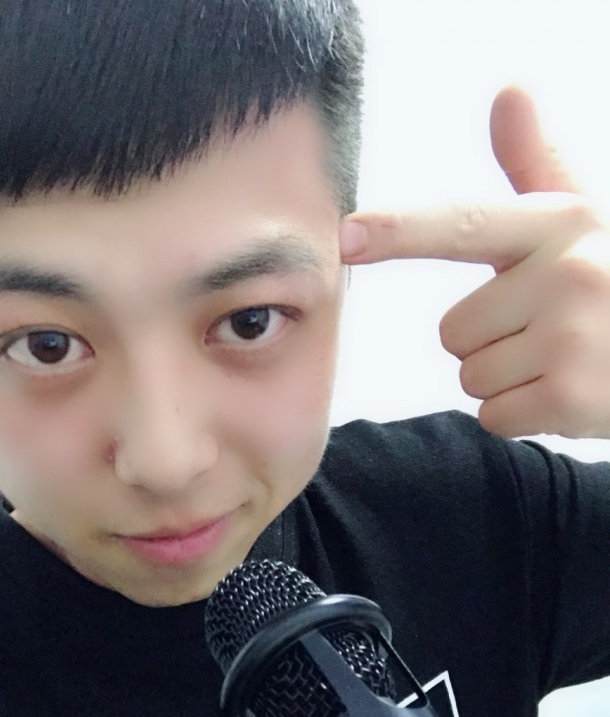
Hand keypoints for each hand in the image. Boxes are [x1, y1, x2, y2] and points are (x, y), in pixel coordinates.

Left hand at [339, 86, 609, 439]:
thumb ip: (537, 165)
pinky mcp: (574, 399)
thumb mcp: (582, 223)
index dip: (400, 231)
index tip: (346, 236)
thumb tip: (510, 89)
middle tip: (551, 333)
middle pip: (453, 330)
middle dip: (491, 341)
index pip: (464, 225)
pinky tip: (568, 394)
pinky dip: (521, 414)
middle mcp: (569, 275)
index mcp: (562, 224)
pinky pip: (492, 415)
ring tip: (565, 360)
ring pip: (470, 374)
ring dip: (508, 378)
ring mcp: (573, 339)